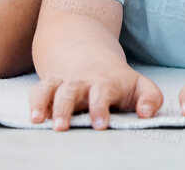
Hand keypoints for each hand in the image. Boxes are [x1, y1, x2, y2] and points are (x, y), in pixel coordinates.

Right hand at [28, 61, 162, 130]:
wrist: (93, 58)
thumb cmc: (120, 82)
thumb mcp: (141, 86)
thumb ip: (150, 99)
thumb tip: (145, 114)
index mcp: (106, 83)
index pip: (102, 93)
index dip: (100, 108)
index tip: (100, 124)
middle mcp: (83, 82)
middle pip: (72, 91)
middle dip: (66, 108)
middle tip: (63, 127)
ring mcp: (65, 82)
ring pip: (52, 89)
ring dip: (45, 104)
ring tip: (40, 121)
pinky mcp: (51, 85)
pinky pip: (39, 90)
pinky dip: (34, 102)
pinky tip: (34, 118)